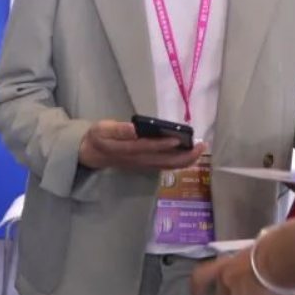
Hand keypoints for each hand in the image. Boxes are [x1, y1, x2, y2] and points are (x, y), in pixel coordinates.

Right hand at [78, 119, 207, 170]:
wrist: (92, 154)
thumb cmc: (98, 138)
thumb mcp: (101, 129)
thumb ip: (117, 130)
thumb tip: (134, 129)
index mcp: (126, 150)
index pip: (148, 148)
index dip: (163, 145)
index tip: (179, 138)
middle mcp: (138, 160)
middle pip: (165, 162)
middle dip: (185, 155)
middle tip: (201, 144)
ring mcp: (143, 165)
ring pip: (168, 166)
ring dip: (186, 160)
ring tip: (199, 148)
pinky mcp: (146, 165)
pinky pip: (166, 166)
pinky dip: (180, 161)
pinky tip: (188, 154)